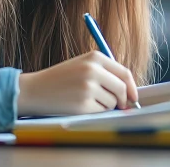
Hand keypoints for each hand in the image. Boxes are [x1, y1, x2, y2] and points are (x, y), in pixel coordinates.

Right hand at [16, 51, 138, 115]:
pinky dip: (95, 111)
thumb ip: (105, 73)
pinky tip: (80, 105)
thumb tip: (129, 91)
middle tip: (119, 105)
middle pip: (122, 88)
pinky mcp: (83, 104)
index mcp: (95, 57)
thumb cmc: (61, 79)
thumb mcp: (82, 65)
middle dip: (122, 99)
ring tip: (87, 99)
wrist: (35, 90)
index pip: (124, 73)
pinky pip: (101, 111)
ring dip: (105, 105)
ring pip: (112, 102)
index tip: (133, 97)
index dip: (132, 87)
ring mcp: (88, 87)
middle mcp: (93, 70)